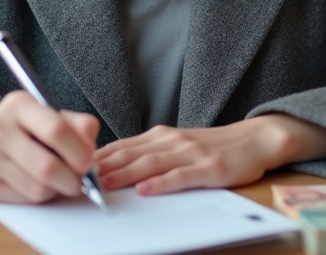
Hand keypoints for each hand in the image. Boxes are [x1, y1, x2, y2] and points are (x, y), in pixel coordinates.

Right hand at [0, 92, 99, 203]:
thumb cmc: (21, 126)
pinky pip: (24, 200)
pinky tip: (37, 182)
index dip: (79, 151)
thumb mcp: (47, 113)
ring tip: (57, 178)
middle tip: (81, 180)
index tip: (90, 161)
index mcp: (17, 105)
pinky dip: (39, 196)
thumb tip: (90, 142)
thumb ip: (76, 124)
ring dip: (56, 189)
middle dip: (73, 179)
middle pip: (46, 167)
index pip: (55, 130)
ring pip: (37, 189)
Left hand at [95, 114, 325, 195]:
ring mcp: (189, 152)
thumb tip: (112, 166)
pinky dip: (161, 183)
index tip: (71, 167)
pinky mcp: (208, 167)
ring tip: (102, 184)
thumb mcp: (176, 145)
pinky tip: (145, 190)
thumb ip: (148, 153)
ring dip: (124, 173)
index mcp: (160, 135)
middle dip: (102, 166)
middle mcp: (171, 140)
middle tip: (77, 178)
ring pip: (150, 163)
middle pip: (130, 153)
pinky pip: (180, 176)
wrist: (254, 139)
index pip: (120, 145)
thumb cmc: (212, 147)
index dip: (95, 156)